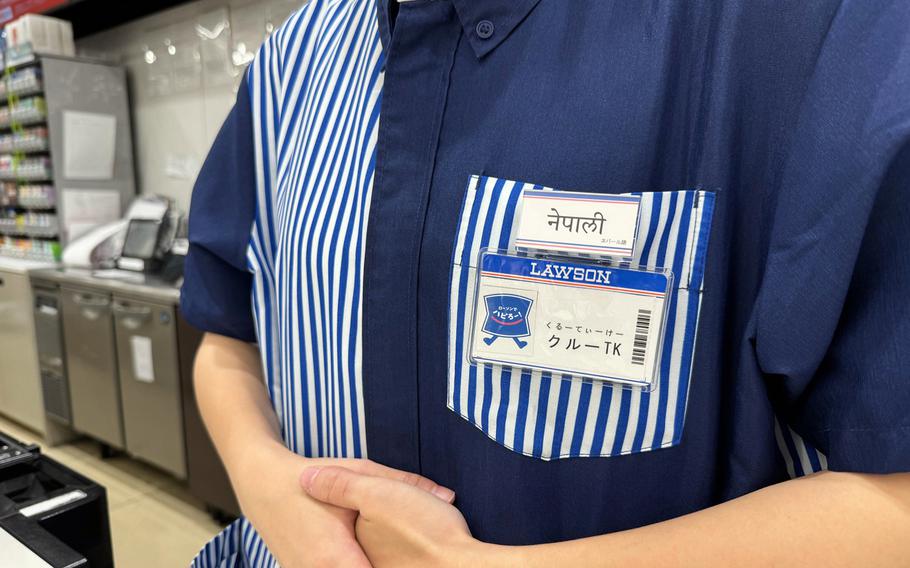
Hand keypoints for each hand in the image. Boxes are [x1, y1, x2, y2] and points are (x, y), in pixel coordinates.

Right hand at [234, 444, 454, 567]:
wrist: (262, 485)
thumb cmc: (310, 478)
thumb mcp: (359, 473)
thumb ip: (404, 484)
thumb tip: (449, 495)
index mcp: (334, 556)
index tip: (419, 565)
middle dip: (389, 566)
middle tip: (412, 561)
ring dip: (373, 563)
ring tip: (396, 557)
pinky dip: (354, 562)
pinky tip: (370, 555)